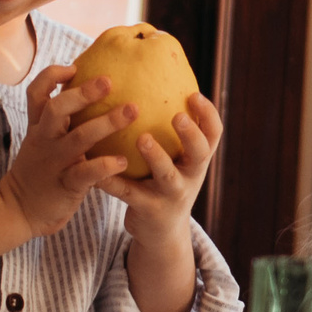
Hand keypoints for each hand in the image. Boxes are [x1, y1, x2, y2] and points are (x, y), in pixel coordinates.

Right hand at [0, 65, 134, 269]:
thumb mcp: (42, 141)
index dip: (52, 76)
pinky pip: (86, 173)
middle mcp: (45, 140)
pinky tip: (123, 161)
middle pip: (57, 109)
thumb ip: (59, 121)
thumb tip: (87, 93)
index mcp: (39, 127)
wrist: (17, 210)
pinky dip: (105, 165)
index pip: (37, 93)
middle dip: (82, 93)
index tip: (73, 67)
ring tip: (131, 111)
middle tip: (109, 80)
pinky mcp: (65, 185)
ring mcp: (55, 162)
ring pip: (78, 137)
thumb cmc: (39, 171)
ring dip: (106, 122)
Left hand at [98, 93, 222, 245]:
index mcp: (197, 158)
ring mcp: (171, 195)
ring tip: (141, 138)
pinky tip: (97, 168)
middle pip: (200, 153)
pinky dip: (113, 181)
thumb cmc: (165, 181)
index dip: (208, 114)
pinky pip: (129, 193)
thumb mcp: (177, 159)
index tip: (194, 94)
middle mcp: (190, 176)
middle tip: (177, 116)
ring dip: (156, 156)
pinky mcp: (149, 210)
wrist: (161, 233)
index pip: (213, 133)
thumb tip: (156, 79)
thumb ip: (171, 131)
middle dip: (191, 134)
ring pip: (167, 175)